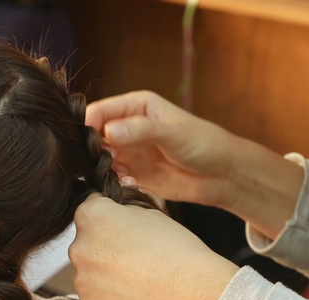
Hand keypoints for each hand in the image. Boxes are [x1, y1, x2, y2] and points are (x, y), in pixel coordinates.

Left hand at [69, 193, 239, 299]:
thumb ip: (128, 202)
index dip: (111, 214)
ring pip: (90, 270)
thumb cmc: (176, 249)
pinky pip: (96, 296)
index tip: (124, 224)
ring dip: (106, 270)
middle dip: (106, 244)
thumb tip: (124, 187)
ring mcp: (82, 279)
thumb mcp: (152, 211)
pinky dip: (110, 295)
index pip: (92, 206)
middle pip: (87, 240)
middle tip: (134, 252)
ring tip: (137, 275)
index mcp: (92, 216)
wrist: (190, 292)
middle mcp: (79, 246)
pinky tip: (133, 292)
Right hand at [86, 90, 240, 208]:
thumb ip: (141, 131)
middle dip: (93, 149)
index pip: (101, 111)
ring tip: (119, 172)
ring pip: (101, 158)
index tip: (85, 141)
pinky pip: (113, 178)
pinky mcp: (134, 174)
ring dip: (103, 167)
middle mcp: (128, 128)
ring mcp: (130, 152)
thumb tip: (109, 131)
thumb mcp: (173, 133)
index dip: (88, 123)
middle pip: (96, 136)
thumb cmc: (204, 143)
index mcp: (136, 107)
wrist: (222, 174)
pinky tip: (130, 183)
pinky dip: (114, 182)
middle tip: (103, 161)